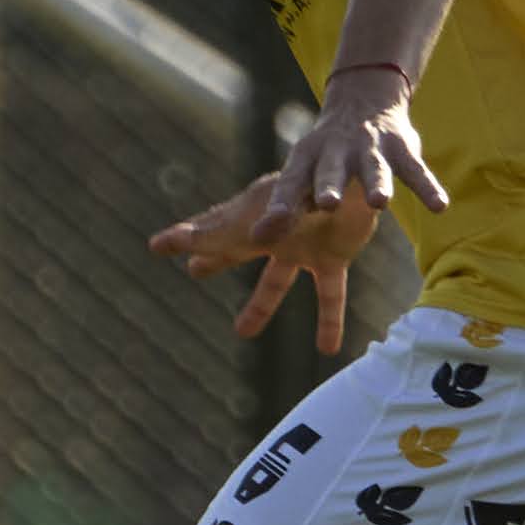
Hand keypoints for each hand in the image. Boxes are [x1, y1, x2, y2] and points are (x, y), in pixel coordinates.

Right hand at [148, 169, 379, 354]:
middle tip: (193, 269)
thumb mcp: (287, 201)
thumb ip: (261, 220)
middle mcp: (277, 231)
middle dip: (214, 258)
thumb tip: (223, 237)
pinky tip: (327, 349)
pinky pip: (328, 295)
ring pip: (275, 281)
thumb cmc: (324, 182)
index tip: (155, 245)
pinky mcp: (334, 256)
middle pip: (237, 249)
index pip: (212, 229)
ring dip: (259, 306)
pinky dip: (328, 321)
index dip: (183, 238)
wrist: (368, 175)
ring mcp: (304, 245)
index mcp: (256, 213)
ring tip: (241, 332)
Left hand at [269, 68, 450, 229]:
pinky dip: (428, 187)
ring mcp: (371, 149)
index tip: (269, 228)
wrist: (364, 100)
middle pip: (330, 171)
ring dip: (377, 183)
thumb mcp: (301, 177)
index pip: (290, 183)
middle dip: (329, 186)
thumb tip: (251, 241)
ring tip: (380, 202)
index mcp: (306, 159)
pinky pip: (416, 171)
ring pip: (374, 169)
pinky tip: (440, 207)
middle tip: (326, 203)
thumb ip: (282, 210)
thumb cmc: (324, 154)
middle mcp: (336, 152)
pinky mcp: (402, 149)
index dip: (281, 205)